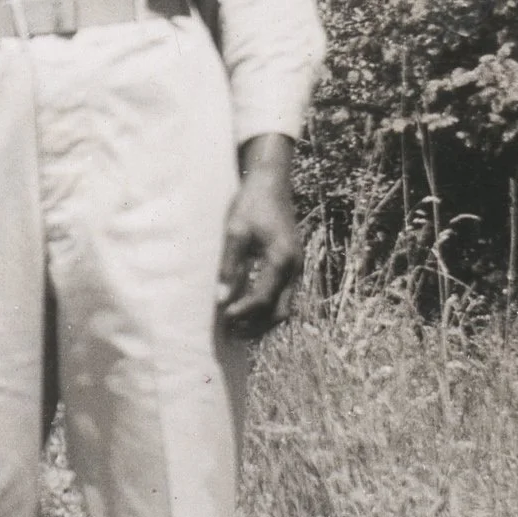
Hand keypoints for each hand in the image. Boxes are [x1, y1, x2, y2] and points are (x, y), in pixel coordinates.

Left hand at [217, 135, 301, 339]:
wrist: (271, 182)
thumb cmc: (251, 204)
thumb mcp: (235, 232)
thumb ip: (229, 266)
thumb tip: (221, 299)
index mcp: (281, 259)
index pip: (263, 298)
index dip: (243, 312)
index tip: (224, 318)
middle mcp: (294, 267)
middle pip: (279, 311)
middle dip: (256, 326)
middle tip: (232, 334)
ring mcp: (297, 266)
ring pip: (285, 307)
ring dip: (263, 320)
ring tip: (238, 328)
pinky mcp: (293, 264)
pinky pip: (285, 296)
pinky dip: (269, 308)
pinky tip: (249, 310)